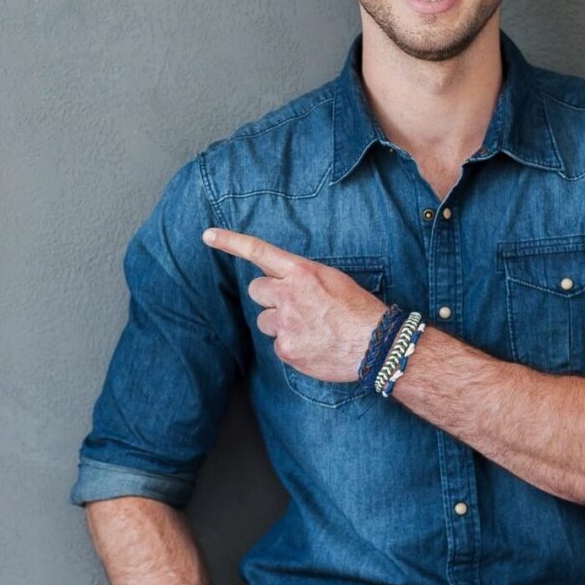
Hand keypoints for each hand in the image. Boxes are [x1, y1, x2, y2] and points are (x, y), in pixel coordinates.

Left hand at [203, 227, 385, 384]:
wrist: (375, 345)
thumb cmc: (359, 309)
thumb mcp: (332, 279)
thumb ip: (302, 277)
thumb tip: (283, 281)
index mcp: (301, 272)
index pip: (259, 252)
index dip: (230, 242)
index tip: (208, 235)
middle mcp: (288, 294)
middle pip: (257, 290)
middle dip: (270, 297)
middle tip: (296, 306)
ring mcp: (285, 324)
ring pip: (265, 320)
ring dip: (281, 323)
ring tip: (311, 328)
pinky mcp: (286, 349)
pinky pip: (278, 345)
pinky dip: (292, 346)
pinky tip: (314, 346)